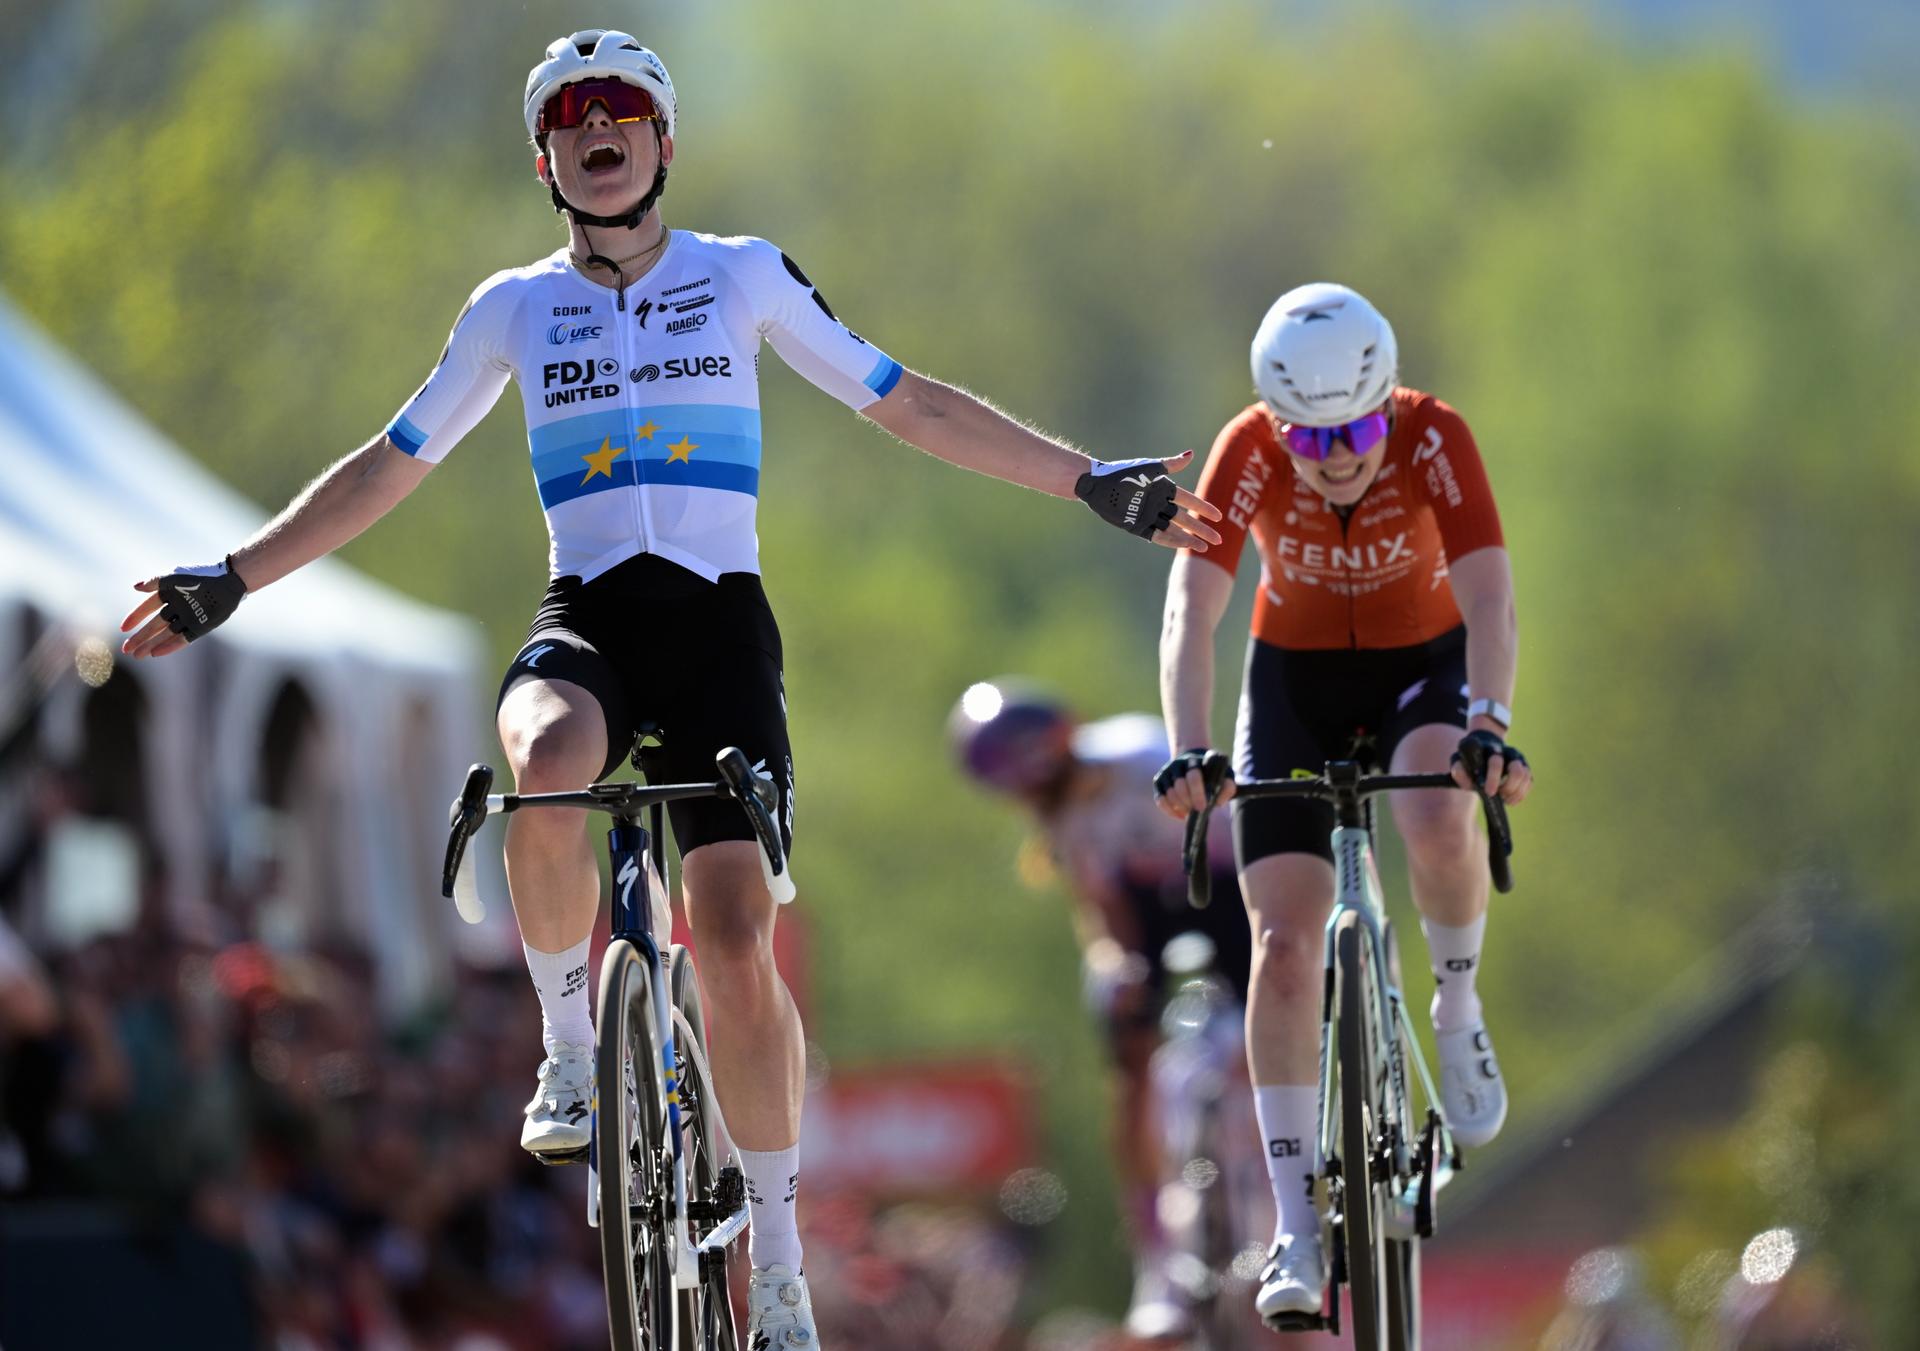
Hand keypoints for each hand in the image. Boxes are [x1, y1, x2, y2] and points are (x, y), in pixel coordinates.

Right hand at [120, 558, 247, 657]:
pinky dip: (169, 646)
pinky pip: (182, 640)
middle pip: (154, 626)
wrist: (227, 583)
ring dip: (151, 644)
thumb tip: (135, 587)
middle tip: (126, 650)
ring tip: (138, 656)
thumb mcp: (173, 578)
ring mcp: (187, 619)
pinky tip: (156, 653)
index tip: (123, 629)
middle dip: (140, 637)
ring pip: (166, 635)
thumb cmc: (200, 577)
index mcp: (169, 595)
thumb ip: (154, 582)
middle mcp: (176, 608)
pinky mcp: (199, 628)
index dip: (135, 617)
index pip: (147, 608)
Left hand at [1073, 452, 1222, 550]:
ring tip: (1203, 548)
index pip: (1189, 500)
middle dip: (1201, 529)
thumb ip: (1171, 465)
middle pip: (1185, 519)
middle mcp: (1158, 504)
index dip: (1204, 508)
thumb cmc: (1123, 472)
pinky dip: (1171, 541)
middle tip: (1218, 539)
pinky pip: (1158, 536)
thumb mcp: (1150, 469)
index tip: (1219, 517)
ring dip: (1189, 539)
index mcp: (1163, 489)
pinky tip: (1184, 545)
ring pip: (1174, 530)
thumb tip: (1191, 455)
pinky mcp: (1138, 526)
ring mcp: (1149, 516)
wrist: (1098, 485)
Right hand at [1152, 748, 1235, 819]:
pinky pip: (1160, 799)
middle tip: (1196, 810)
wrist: (1193, 760)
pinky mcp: (1158, 781)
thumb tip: (1219, 802)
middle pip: (1180, 785)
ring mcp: (1167, 771)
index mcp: (1195, 760)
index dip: (1197, 793)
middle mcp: (1178, 764)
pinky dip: (1169, 810)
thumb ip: (1227, 787)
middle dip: (1188, 802)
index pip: (1194, 775)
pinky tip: (1180, 815)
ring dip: (1180, 807)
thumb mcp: (1224, 775)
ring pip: (1169, 793)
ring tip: (1190, 812)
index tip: (1202, 807)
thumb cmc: (1211, 773)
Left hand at [1450, 729, 1531, 804]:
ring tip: (1503, 799)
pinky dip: (1520, 794)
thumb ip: (1459, 771)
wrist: (1483, 746)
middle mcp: (1507, 751)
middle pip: (1516, 770)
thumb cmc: (1469, 759)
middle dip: (1508, 788)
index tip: (1488, 792)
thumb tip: (1469, 784)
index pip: (1495, 761)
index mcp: (1489, 749)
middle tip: (1497, 796)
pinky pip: (1529, 782)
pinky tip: (1510, 800)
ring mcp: (1518, 758)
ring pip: (1525, 776)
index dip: (1494, 777)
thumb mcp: (1459, 761)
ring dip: (1515, 792)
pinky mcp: (1525, 767)